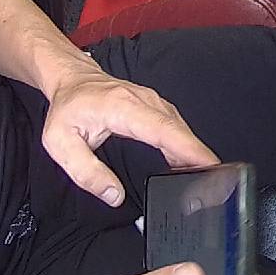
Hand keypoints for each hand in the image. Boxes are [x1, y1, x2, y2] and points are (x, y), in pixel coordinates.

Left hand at [42, 58, 218, 206]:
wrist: (73, 78)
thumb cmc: (68, 109)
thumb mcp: (60, 143)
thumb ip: (86, 172)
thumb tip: (113, 196)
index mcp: (124, 108)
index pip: (163, 130)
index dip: (188, 149)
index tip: (210, 165)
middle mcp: (145, 102)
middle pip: (181, 132)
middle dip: (200, 158)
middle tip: (215, 187)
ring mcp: (154, 103)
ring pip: (182, 130)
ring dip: (195, 154)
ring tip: (208, 181)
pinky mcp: (157, 108)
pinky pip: (177, 128)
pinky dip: (187, 147)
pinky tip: (190, 165)